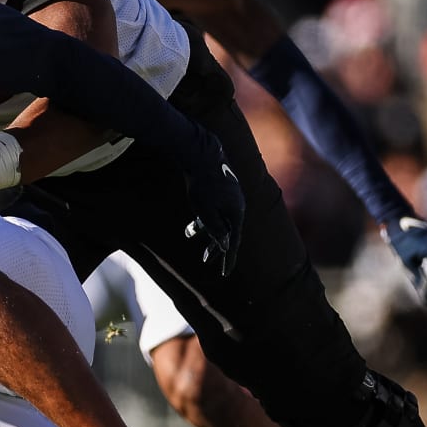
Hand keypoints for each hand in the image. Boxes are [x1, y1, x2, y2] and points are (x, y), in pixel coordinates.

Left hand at [181, 130, 244, 275]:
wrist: (200, 153)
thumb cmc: (202, 184)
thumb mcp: (205, 211)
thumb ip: (215, 228)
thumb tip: (225, 244)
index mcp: (237, 212)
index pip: (234, 241)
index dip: (228, 258)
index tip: (224, 273)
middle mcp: (238, 204)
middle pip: (227, 230)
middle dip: (215, 245)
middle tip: (205, 260)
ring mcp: (231, 195)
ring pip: (218, 218)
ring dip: (204, 228)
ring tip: (189, 234)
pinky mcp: (222, 188)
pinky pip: (214, 208)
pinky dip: (203, 215)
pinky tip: (191, 215)